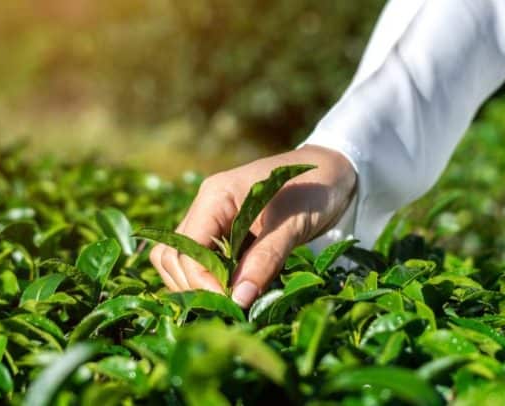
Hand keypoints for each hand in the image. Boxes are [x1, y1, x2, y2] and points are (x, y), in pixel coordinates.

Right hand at [149, 144, 356, 307]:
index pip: (186, 248)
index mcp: (215, 197)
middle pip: (172, 256)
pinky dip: (210, 280)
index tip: (230, 303)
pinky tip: (234, 291)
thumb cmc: (314, 191)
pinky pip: (201, 261)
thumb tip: (238, 299)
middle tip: (227, 307)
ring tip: (228, 302)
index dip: (200, 280)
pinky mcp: (222, 234)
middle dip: (193, 286)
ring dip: (195, 285)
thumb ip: (264, 260)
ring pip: (178, 260)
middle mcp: (205, 207)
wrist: (333, 173)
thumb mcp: (292, 226)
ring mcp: (210, 220)